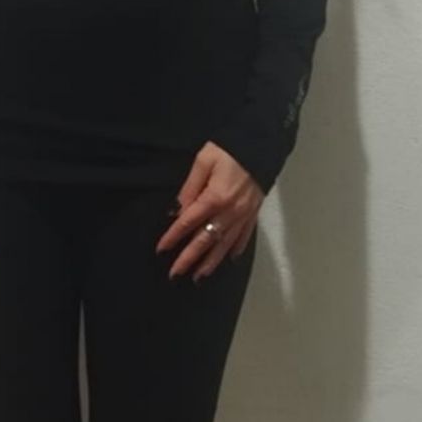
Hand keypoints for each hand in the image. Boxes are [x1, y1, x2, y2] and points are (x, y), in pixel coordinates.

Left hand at [155, 143, 261, 279]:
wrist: (260, 144)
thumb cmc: (228, 149)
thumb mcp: (203, 161)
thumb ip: (189, 188)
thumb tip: (177, 211)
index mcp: (214, 198)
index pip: (188, 223)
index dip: (173, 237)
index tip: (161, 250)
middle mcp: (230, 212)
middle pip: (205, 240)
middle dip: (189, 258)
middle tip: (175, 274)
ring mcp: (244, 215)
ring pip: (225, 244)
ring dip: (211, 262)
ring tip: (199, 276)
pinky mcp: (254, 213)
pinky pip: (244, 236)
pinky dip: (236, 249)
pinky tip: (229, 259)